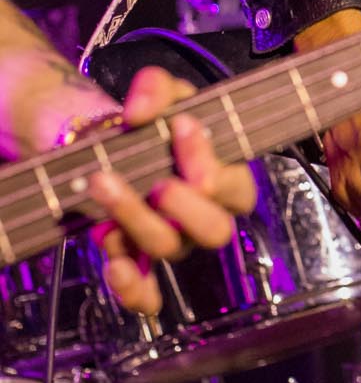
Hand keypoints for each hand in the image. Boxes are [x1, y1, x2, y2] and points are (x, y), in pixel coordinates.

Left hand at [96, 68, 257, 314]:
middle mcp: (205, 217)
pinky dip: (131, 288)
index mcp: (227, 179)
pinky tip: (114, 264)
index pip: (236, 185)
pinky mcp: (136, 261)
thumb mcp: (161, 92)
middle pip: (214, 231)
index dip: (210, 161)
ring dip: (134, 217)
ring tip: (103, 184)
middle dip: (184, 206)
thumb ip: (156, 88)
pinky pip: (145, 294)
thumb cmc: (150, 122)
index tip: (181, 126)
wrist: (106, 143)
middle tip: (158, 182)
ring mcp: (172, 242)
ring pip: (168, 247)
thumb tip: (139, 114)